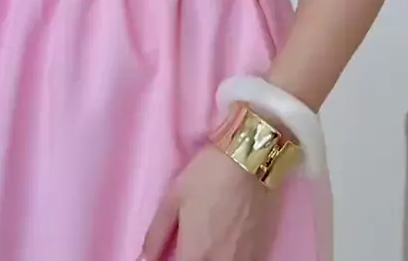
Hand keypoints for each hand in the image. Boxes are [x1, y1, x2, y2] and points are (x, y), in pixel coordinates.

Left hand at [141, 145, 282, 260]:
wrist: (254, 157)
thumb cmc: (209, 174)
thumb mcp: (174, 198)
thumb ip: (156, 235)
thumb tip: (144, 259)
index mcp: (195, 257)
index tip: (175, 253)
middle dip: (192, 259)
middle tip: (192, 244)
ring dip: (213, 260)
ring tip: (208, 241)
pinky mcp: (263, 252)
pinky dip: (232, 258)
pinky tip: (228, 242)